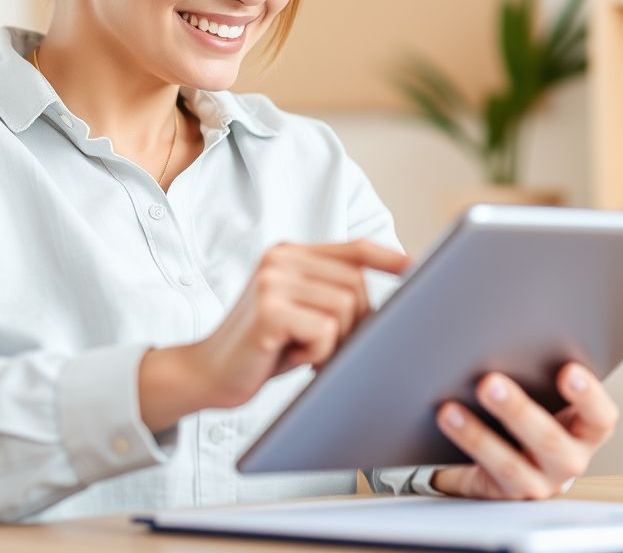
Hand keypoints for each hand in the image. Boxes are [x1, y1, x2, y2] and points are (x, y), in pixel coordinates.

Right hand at [138, 239, 408, 429]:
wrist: (206, 374)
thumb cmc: (260, 349)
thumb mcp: (298, 313)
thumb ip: (330, 296)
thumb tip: (389, 306)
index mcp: (289, 254)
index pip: (353, 248)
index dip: (388, 257)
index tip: (416, 266)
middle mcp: (280, 259)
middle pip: (356, 285)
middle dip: (353, 324)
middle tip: (321, 348)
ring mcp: (273, 280)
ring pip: (345, 309)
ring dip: (332, 342)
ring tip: (300, 351)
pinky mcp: (269, 309)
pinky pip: (325, 331)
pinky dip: (316, 353)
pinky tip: (287, 356)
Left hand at [429, 363, 618, 499]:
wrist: (517, 458)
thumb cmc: (539, 415)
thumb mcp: (551, 397)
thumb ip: (542, 374)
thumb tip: (506, 333)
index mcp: (586, 431)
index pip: (601, 417)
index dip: (588, 396)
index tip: (568, 370)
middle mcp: (568, 461)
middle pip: (549, 441)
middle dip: (517, 411)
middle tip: (490, 382)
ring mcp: (538, 482)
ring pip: (510, 465)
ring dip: (478, 436)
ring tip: (451, 411)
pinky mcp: (505, 494)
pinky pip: (481, 476)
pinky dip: (462, 449)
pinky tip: (446, 424)